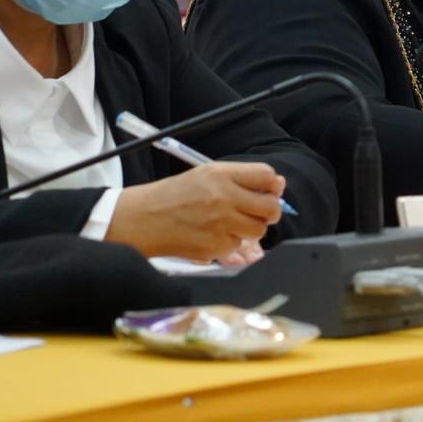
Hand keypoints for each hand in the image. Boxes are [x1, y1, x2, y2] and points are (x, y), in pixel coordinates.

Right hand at [105, 162, 284, 260]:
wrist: (144, 220)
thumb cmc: (176, 195)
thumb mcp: (206, 174)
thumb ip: (242, 177)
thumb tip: (278, 184)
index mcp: (221, 174)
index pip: (267, 176)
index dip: (272, 185)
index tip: (269, 190)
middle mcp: (223, 198)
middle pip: (270, 207)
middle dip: (270, 211)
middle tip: (258, 212)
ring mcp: (220, 224)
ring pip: (259, 230)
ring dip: (251, 228)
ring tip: (232, 222)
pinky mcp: (215, 247)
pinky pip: (238, 246)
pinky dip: (231, 242)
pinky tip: (213, 234)